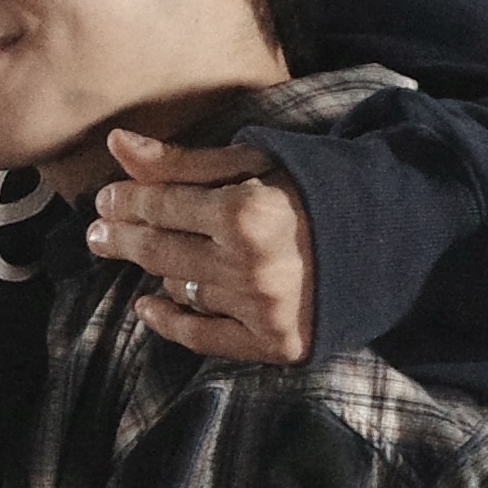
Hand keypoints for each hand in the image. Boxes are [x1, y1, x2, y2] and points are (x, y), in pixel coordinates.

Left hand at [89, 129, 316, 362]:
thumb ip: (181, 161)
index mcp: (245, 212)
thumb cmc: (314, 188)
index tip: (105, 199)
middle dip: (118, 238)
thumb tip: (117, 143)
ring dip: (157, 271)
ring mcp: (263, 310)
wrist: (391, 236)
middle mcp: (250, 266)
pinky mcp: (276, 344)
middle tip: (97, 232)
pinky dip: (169, 322)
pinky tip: (148, 307)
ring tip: (148, 254)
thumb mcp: (252, 161)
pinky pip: (202, 338)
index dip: (124, 201)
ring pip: (180, 288)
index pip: (159, 206)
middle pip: (157, 251)